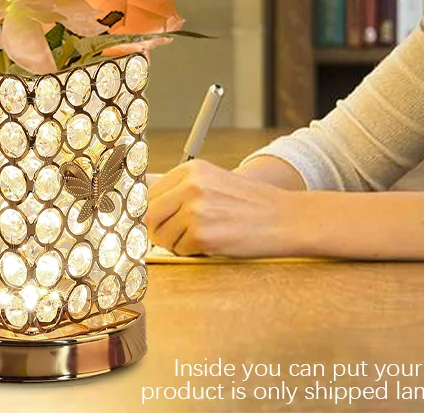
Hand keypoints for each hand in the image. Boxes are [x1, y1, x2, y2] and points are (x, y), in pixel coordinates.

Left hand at [145, 159, 298, 257]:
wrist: (285, 217)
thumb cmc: (249, 204)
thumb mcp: (214, 183)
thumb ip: (180, 190)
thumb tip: (139, 203)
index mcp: (191, 170)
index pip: (148, 194)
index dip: (149, 214)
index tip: (150, 223)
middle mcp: (191, 185)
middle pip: (148, 216)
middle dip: (158, 231)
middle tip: (178, 235)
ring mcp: (197, 209)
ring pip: (162, 238)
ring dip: (177, 244)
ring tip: (204, 235)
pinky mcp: (204, 235)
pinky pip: (180, 251)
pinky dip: (193, 253)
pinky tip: (215, 242)